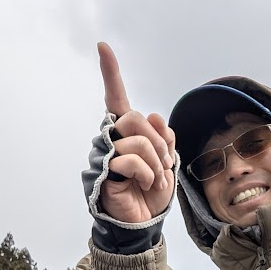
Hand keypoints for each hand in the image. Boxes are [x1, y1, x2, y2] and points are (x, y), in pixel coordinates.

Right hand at [98, 42, 175, 222]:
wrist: (145, 222)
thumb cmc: (153, 191)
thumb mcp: (168, 161)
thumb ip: (164, 138)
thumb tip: (156, 117)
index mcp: (128, 132)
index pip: (118, 98)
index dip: (111, 73)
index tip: (102, 47)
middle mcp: (113, 138)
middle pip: (136, 118)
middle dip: (160, 142)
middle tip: (166, 165)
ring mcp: (107, 155)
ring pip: (137, 138)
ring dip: (157, 162)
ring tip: (157, 180)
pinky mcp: (105, 172)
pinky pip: (130, 159)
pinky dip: (147, 173)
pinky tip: (146, 184)